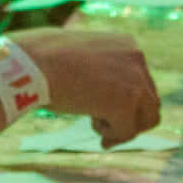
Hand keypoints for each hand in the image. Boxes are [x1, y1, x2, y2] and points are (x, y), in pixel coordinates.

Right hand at [28, 30, 161, 142]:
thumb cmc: (43, 62)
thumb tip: (106, 99)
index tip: (103, 113)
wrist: (31, 62)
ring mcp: (134, 79)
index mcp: (126, 45)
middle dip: (129, 119)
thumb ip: (100, 75)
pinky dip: (112, 136)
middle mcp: (137, 58)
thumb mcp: (80, 62)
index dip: (127, 104)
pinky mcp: (126, 101)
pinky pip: (127, 131)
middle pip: (151, 102)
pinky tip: (92, 125)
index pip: (142, 82)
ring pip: (148, 119)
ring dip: (123, 128)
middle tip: (102, 127)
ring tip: (95, 124)